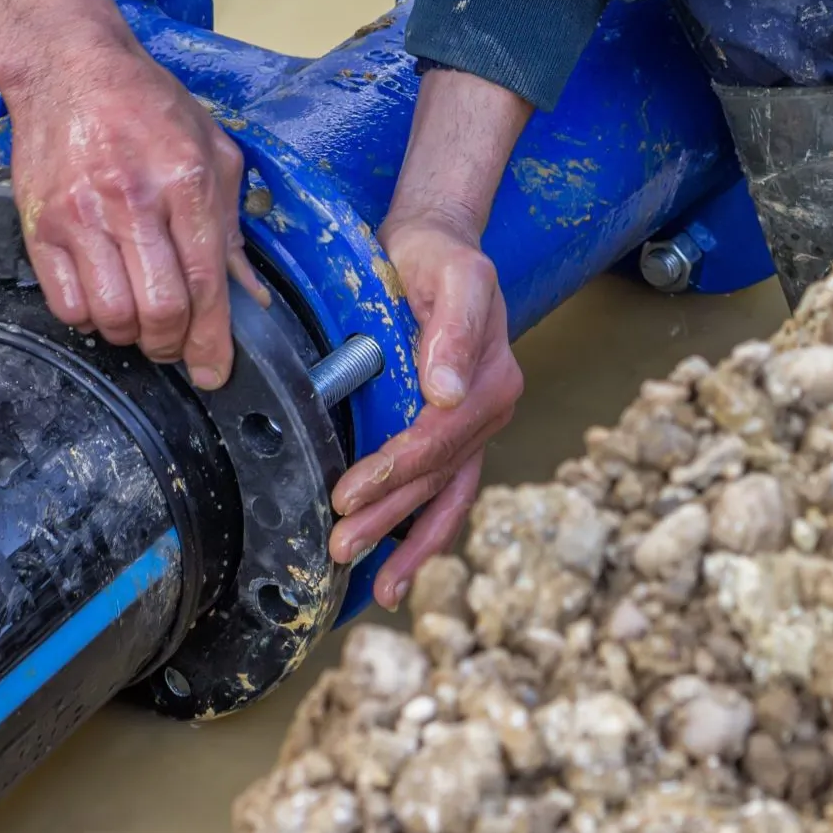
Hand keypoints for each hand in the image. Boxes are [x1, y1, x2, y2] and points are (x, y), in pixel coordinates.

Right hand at [0, 0, 263, 387]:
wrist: (68, 69)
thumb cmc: (146, 106)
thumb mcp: (211, 149)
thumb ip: (231, 225)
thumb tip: (250, 296)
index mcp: (185, 180)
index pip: (205, 283)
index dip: (212, 341)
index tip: (214, 372)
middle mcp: (132, 201)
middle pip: (159, 311)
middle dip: (173, 346)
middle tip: (175, 345)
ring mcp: (80, 216)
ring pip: (112, 316)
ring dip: (131, 335)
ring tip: (139, 320)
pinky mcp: (39, 226)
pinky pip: (66, 304)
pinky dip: (89, 319)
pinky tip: (102, 300)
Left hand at [327, 66, 533, 609]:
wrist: (437, 244)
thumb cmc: (438, 256)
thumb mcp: (454, 274)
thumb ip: (455, 329)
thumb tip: (448, 393)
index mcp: (491, 381)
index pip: (438, 440)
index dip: (393, 472)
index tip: (348, 495)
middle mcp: (489, 410)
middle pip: (436, 478)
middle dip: (389, 518)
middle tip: (341, 547)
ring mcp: (475, 427)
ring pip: (445, 497)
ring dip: (410, 544)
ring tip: (379, 588)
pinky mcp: (455, 432)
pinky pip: (445, 492)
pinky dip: (423, 531)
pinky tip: (395, 566)